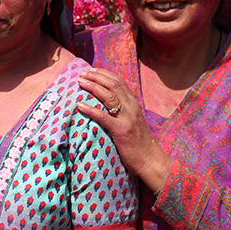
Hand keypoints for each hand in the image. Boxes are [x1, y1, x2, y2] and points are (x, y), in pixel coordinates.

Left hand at [77, 68, 170, 193]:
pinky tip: (80, 106)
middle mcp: (132, 107)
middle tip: (82, 73)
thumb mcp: (132, 120)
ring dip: (93, 87)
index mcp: (133, 104)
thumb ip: (122, 110)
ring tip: (80, 82)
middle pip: (113, 84)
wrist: (150, 159)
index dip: (104, 74)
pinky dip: (91, 109)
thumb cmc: (138, 142)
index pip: (119, 81)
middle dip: (96, 76)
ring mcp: (127, 118)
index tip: (90, 70)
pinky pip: (104, 117)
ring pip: (110, 96)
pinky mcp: (121, 131)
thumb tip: (105, 103)